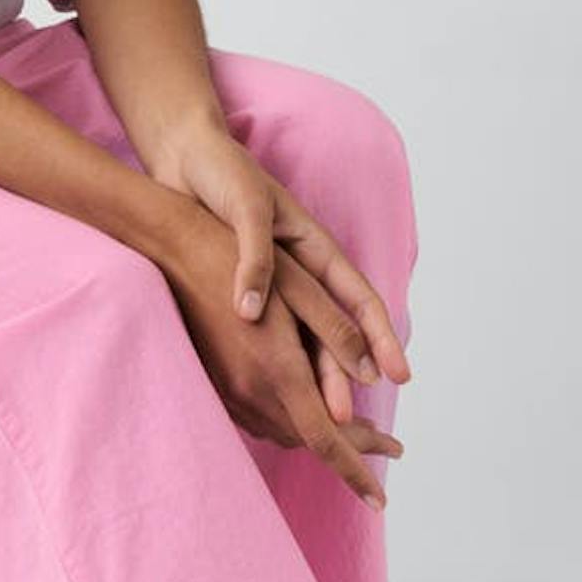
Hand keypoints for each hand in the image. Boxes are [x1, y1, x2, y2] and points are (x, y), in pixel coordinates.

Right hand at [149, 195, 404, 501]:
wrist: (168, 253)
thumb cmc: (236, 261)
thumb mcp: (297, 288)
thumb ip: (336, 333)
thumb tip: (373, 374)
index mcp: (277, 370)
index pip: (326, 439)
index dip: (356, 471)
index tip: (379, 498)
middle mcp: (252, 391)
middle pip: (310, 440)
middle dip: (352, 451)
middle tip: (386, 447)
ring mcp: (229, 390)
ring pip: (285, 432)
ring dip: (322, 436)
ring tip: (356, 432)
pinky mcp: (216, 382)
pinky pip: (261, 418)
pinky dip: (292, 422)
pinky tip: (306, 408)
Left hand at [150, 117, 410, 421]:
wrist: (184, 159)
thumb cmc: (221, 173)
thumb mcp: (244, 208)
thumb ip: (253, 257)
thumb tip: (251, 314)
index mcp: (317, 246)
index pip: (360, 299)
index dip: (380, 337)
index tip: (397, 373)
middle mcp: (303, 271)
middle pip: (334, 331)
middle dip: (346, 376)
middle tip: (353, 420)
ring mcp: (276, 284)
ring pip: (305, 340)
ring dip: (316, 379)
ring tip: (325, 422)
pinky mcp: (245, 291)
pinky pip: (271, 334)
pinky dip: (280, 365)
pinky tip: (278, 396)